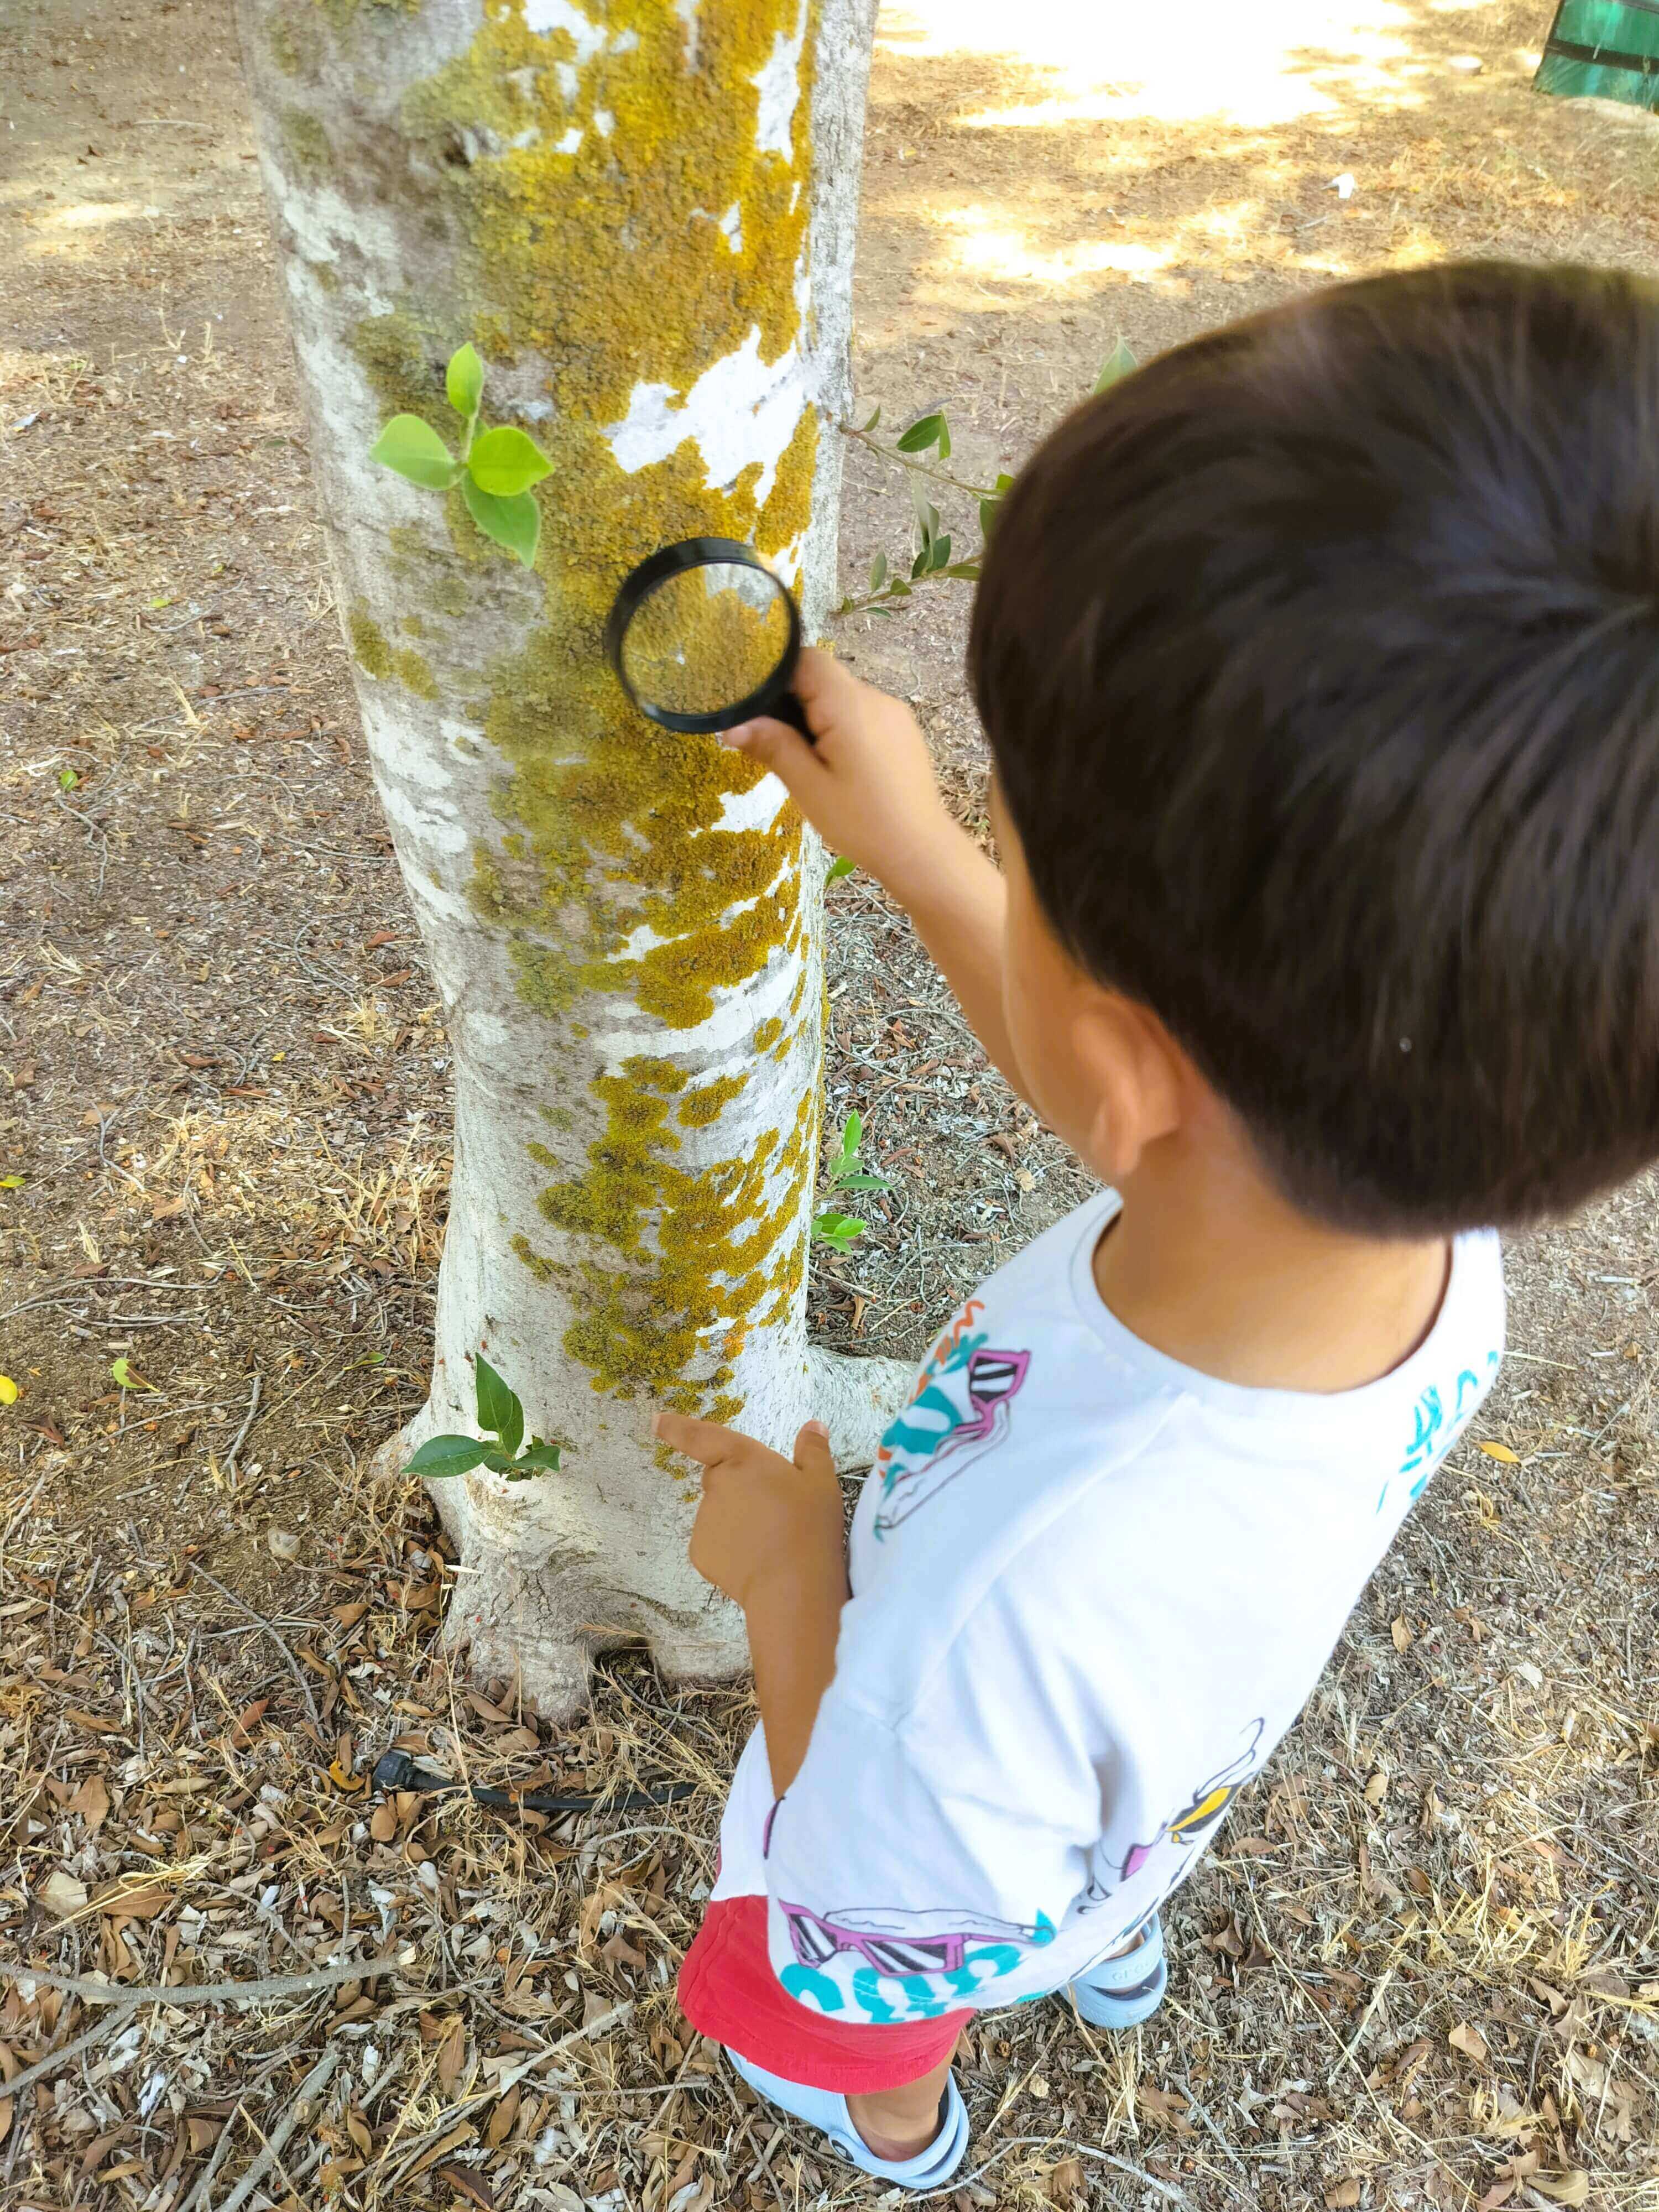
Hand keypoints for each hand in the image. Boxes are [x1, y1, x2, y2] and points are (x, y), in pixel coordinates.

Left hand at [655, 1409, 847, 1612]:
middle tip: (775, 1508)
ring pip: (719, 1512)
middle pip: (720, 1478)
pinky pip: (714, 1542)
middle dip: (740, 1488)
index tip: (655, 1421)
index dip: (676, 1427)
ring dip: (738, 1519)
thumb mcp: (821, 1482)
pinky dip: (730, 1547)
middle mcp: (716, 1485)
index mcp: (742, 1459)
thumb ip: (813, 1450)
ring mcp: (703, 1520)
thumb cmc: (808, 1526)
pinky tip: (756, 1559)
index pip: (701, 1436)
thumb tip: (812, 1427)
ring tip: (771, 1538)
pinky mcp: (699, 1552)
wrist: (791, 1586)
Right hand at [724, 649, 966, 907]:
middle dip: (796, 704)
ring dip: (820, 719)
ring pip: (844, 698)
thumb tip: (732, 725)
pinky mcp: (904, 731)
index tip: (760, 709)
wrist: (921, 851)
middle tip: (780, 745)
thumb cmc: (862, 822)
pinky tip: (841, 768)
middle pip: (825, 679)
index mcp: (849, 705)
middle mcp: (876, 698)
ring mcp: (895, 713)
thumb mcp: (809, 787)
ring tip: (811, 763)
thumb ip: (773, 747)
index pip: (808, 659)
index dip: (778, 676)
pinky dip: (844, 729)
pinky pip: (864, 715)